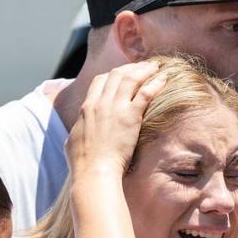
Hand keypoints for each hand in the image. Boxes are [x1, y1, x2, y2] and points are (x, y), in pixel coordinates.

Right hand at [65, 61, 165, 177]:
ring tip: (155, 67)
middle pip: (116, 74)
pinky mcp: (130, 117)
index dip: (113, 74)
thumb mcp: (73, 140)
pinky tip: (164, 79)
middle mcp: (100, 103)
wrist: (94, 170)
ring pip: (130, 78)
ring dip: (144, 70)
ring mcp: (115, 108)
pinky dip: (155, 83)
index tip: (124, 74)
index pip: (100, 80)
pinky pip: (145, 93)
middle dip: (131, 67)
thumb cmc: (83, 162)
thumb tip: (76, 131)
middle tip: (143, 67)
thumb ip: (78, 130)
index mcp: (87, 107)